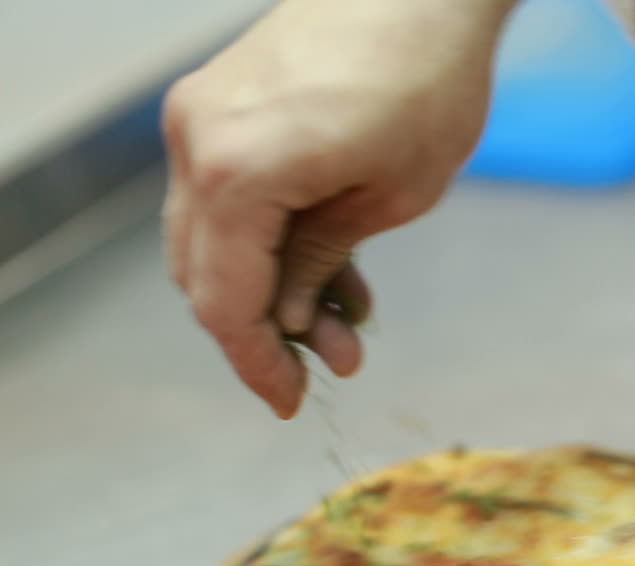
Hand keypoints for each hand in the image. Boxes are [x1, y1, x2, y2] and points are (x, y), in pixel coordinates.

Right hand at [162, 0, 513, 417]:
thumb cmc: (427, 83)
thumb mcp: (389, 199)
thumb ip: (320, 263)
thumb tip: (288, 320)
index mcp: (236, 172)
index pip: (225, 301)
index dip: (255, 362)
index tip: (288, 404)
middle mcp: (199, 142)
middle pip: (208, 274)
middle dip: (269, 330)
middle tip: (331, 363)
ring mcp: (204, 116)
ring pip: (218, 238)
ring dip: (277, 287)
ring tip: (351, 322)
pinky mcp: (224, 103)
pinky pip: (232, 194)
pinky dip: (274, 239)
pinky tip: (336, 269)